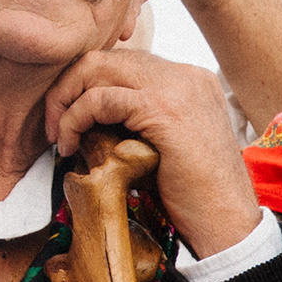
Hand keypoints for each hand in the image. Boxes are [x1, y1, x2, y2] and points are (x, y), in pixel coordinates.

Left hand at [41, 46, 263, 257]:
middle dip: (69, 87)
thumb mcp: (166, 143)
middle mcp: (186, 75)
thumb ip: (140, 118)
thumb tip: (88, 112)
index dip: (89, 85)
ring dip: (65, 101)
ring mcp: (176, 87)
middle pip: (106, 58)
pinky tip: (70, 144)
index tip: (71, 119)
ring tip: (59, 136)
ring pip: (97, 69)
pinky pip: (99, 99)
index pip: (125, 63)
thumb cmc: (197, 196)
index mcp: (192, 80)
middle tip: (54, 124)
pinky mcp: (161, 108)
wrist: (227, 223)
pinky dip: (74, 119)